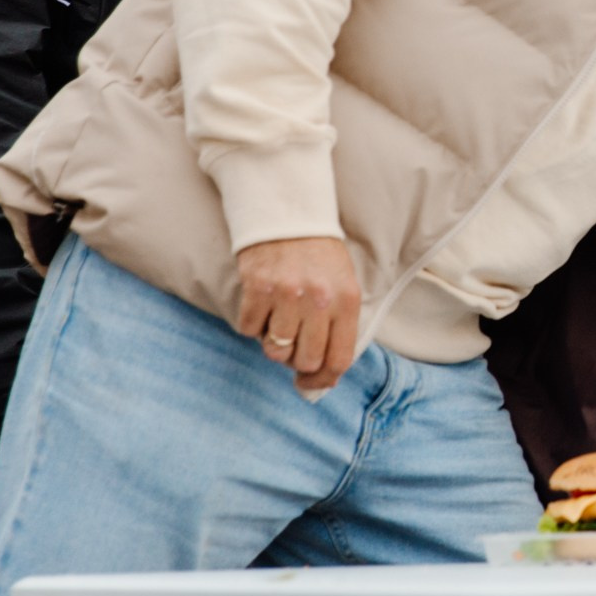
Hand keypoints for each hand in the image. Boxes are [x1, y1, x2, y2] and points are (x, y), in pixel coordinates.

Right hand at [236, 237, 360, 389]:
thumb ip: (338, 328)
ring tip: (277, 319)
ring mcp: (288, 295)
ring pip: (275, 350)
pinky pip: (248, 330)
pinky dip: (251, 325)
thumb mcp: (342, 286)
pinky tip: (261, 305)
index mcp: (347, 300)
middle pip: (305, 360)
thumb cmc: (318, 256)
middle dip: (295, 361)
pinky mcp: (258, 288)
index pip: (339, 359)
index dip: (323, 380)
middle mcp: (320, 300)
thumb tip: (323, 380)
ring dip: (273, 342)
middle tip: (292, 342)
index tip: (309, 383)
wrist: (288, 213)